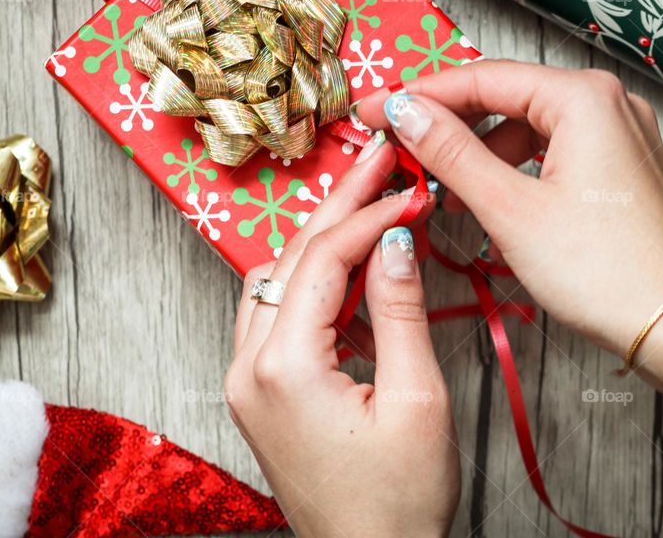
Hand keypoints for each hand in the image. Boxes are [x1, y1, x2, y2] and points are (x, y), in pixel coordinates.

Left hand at [225, 141, 459, 537]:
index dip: (370, 215)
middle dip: (340, 206)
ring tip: (369, 201)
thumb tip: (396, 236)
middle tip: (380, 161)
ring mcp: (246, 381)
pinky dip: (312, 280)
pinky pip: (275, 313)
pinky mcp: (258, 391)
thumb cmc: (398, 500)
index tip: (412, 188)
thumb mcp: (416, 399)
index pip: (322, 259)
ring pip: (275, 280)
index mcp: (284, 369)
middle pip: (290, 259)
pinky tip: (351, 265)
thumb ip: (399, 309)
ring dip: (322, 239)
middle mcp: (248, 368)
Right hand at [354, 60, 662, 354]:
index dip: (419, 94)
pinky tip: (487, 199)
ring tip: (441, 188)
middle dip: (449, 124)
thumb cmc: (605, 272)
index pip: (482, 78)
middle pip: (506, 97)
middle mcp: (608, 103)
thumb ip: (452, 152)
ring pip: (529, 126)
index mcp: (584, 98)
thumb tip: (406, 111)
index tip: (374, 110)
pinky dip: (515, 169)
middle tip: (398, 144)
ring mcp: (620, 134)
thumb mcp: (511, 209)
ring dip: (480, 152)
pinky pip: (554, 151)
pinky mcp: (621, 167)